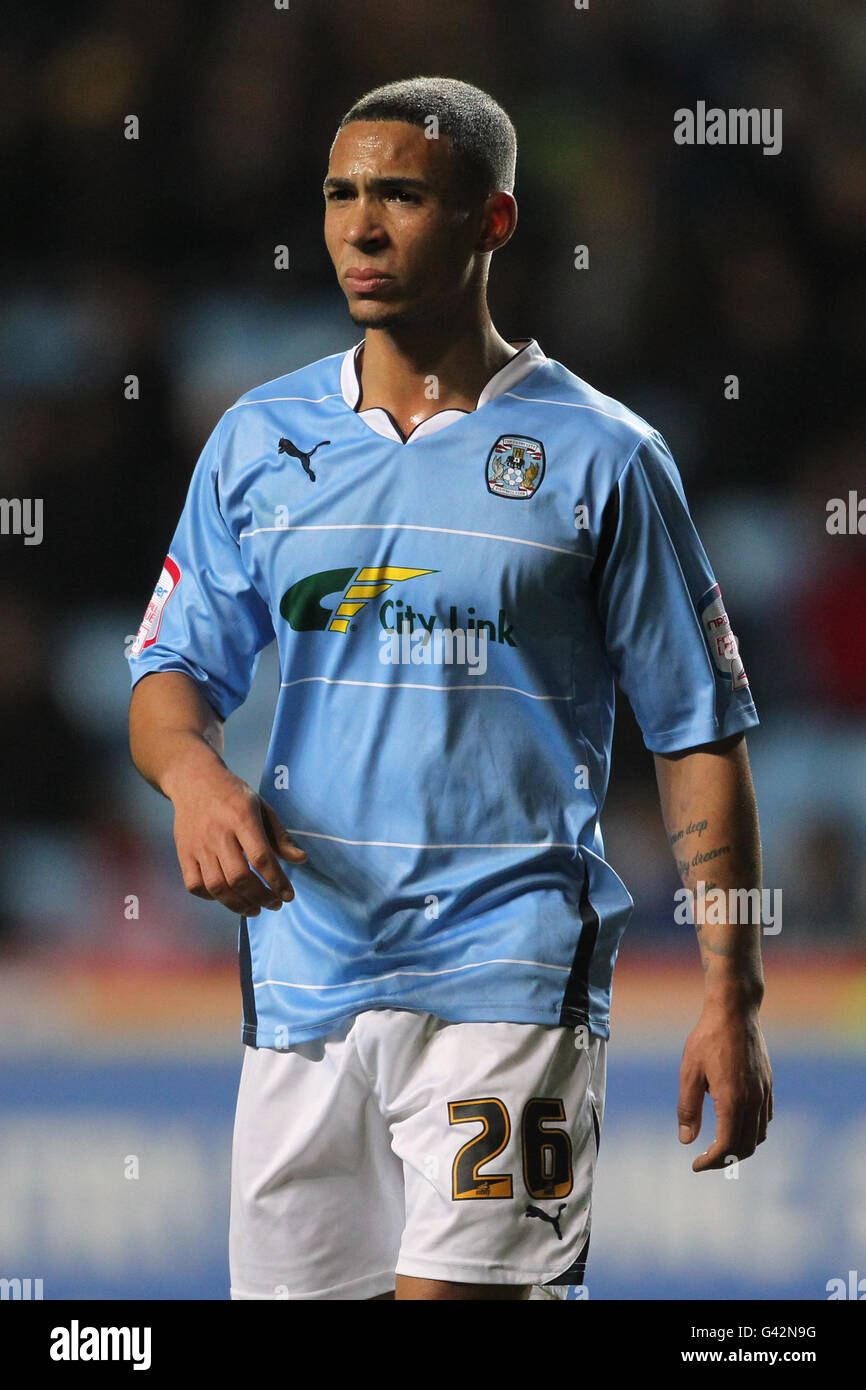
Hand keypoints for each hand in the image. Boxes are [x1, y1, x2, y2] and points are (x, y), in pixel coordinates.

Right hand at [170, 762, 306, 916]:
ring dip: (239, 905)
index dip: (277, 882)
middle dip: (261, 897)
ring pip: (217, 886)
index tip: (288, 896)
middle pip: (239, 877)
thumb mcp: (262, 807)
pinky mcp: (183, 853)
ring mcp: (197, 845)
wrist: (194, 780)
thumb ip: (280, 836)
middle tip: (274, 904)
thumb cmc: (233, 795)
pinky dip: (212, 898)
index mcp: (242, 818)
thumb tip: (301, 860)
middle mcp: (218, 833)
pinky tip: (228, 898)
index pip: (261, 858)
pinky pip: (195, 885)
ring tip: (255, 909)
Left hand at [677, 1002, 772, 1171]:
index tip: (695, 1165)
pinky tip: (736, 1124)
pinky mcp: (768, 1084)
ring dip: (741, 1147)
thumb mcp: (689, 1072)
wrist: (734, 1011)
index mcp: (732, 1100)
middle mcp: (753, 1100)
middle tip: (705, 1160)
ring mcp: (764, 1092)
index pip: (727, 1146)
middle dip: (726, 1159)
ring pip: (759, 1135)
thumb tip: (687, 1141)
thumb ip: (688, 1108)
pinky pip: (766, 1119)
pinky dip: (753, 1131)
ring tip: (720, 1146)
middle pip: (746, 1147)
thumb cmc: (707, 1038)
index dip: (711, 1161)